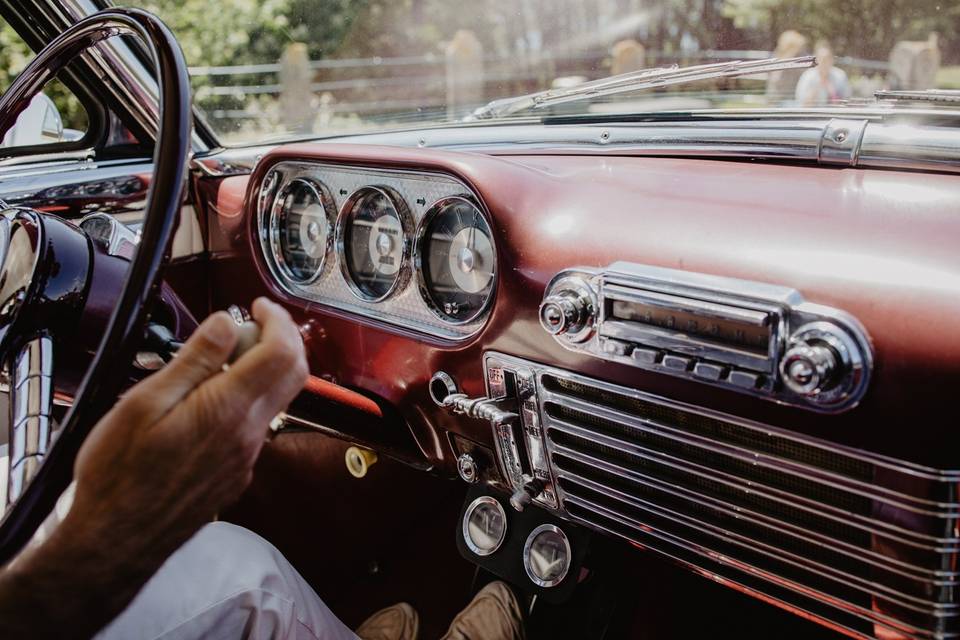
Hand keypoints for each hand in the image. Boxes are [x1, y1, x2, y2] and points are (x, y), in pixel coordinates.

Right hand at [71, 297, 307, 542]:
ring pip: (276, 399)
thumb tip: (227, 323)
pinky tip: (209, 399)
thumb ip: (195, 359)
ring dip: (261, 370)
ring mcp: (247, 456)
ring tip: (215, 363)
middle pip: (293, 373)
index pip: (282, 352)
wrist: (117, 539)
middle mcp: (249, 434)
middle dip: (280, 338)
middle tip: (245, 326)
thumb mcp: (146, 402)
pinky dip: (247, 399)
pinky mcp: (238, 472)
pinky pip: (258, 425)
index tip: (258, 306)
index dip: (277, 319)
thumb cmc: (120, 475)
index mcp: (229, 409)